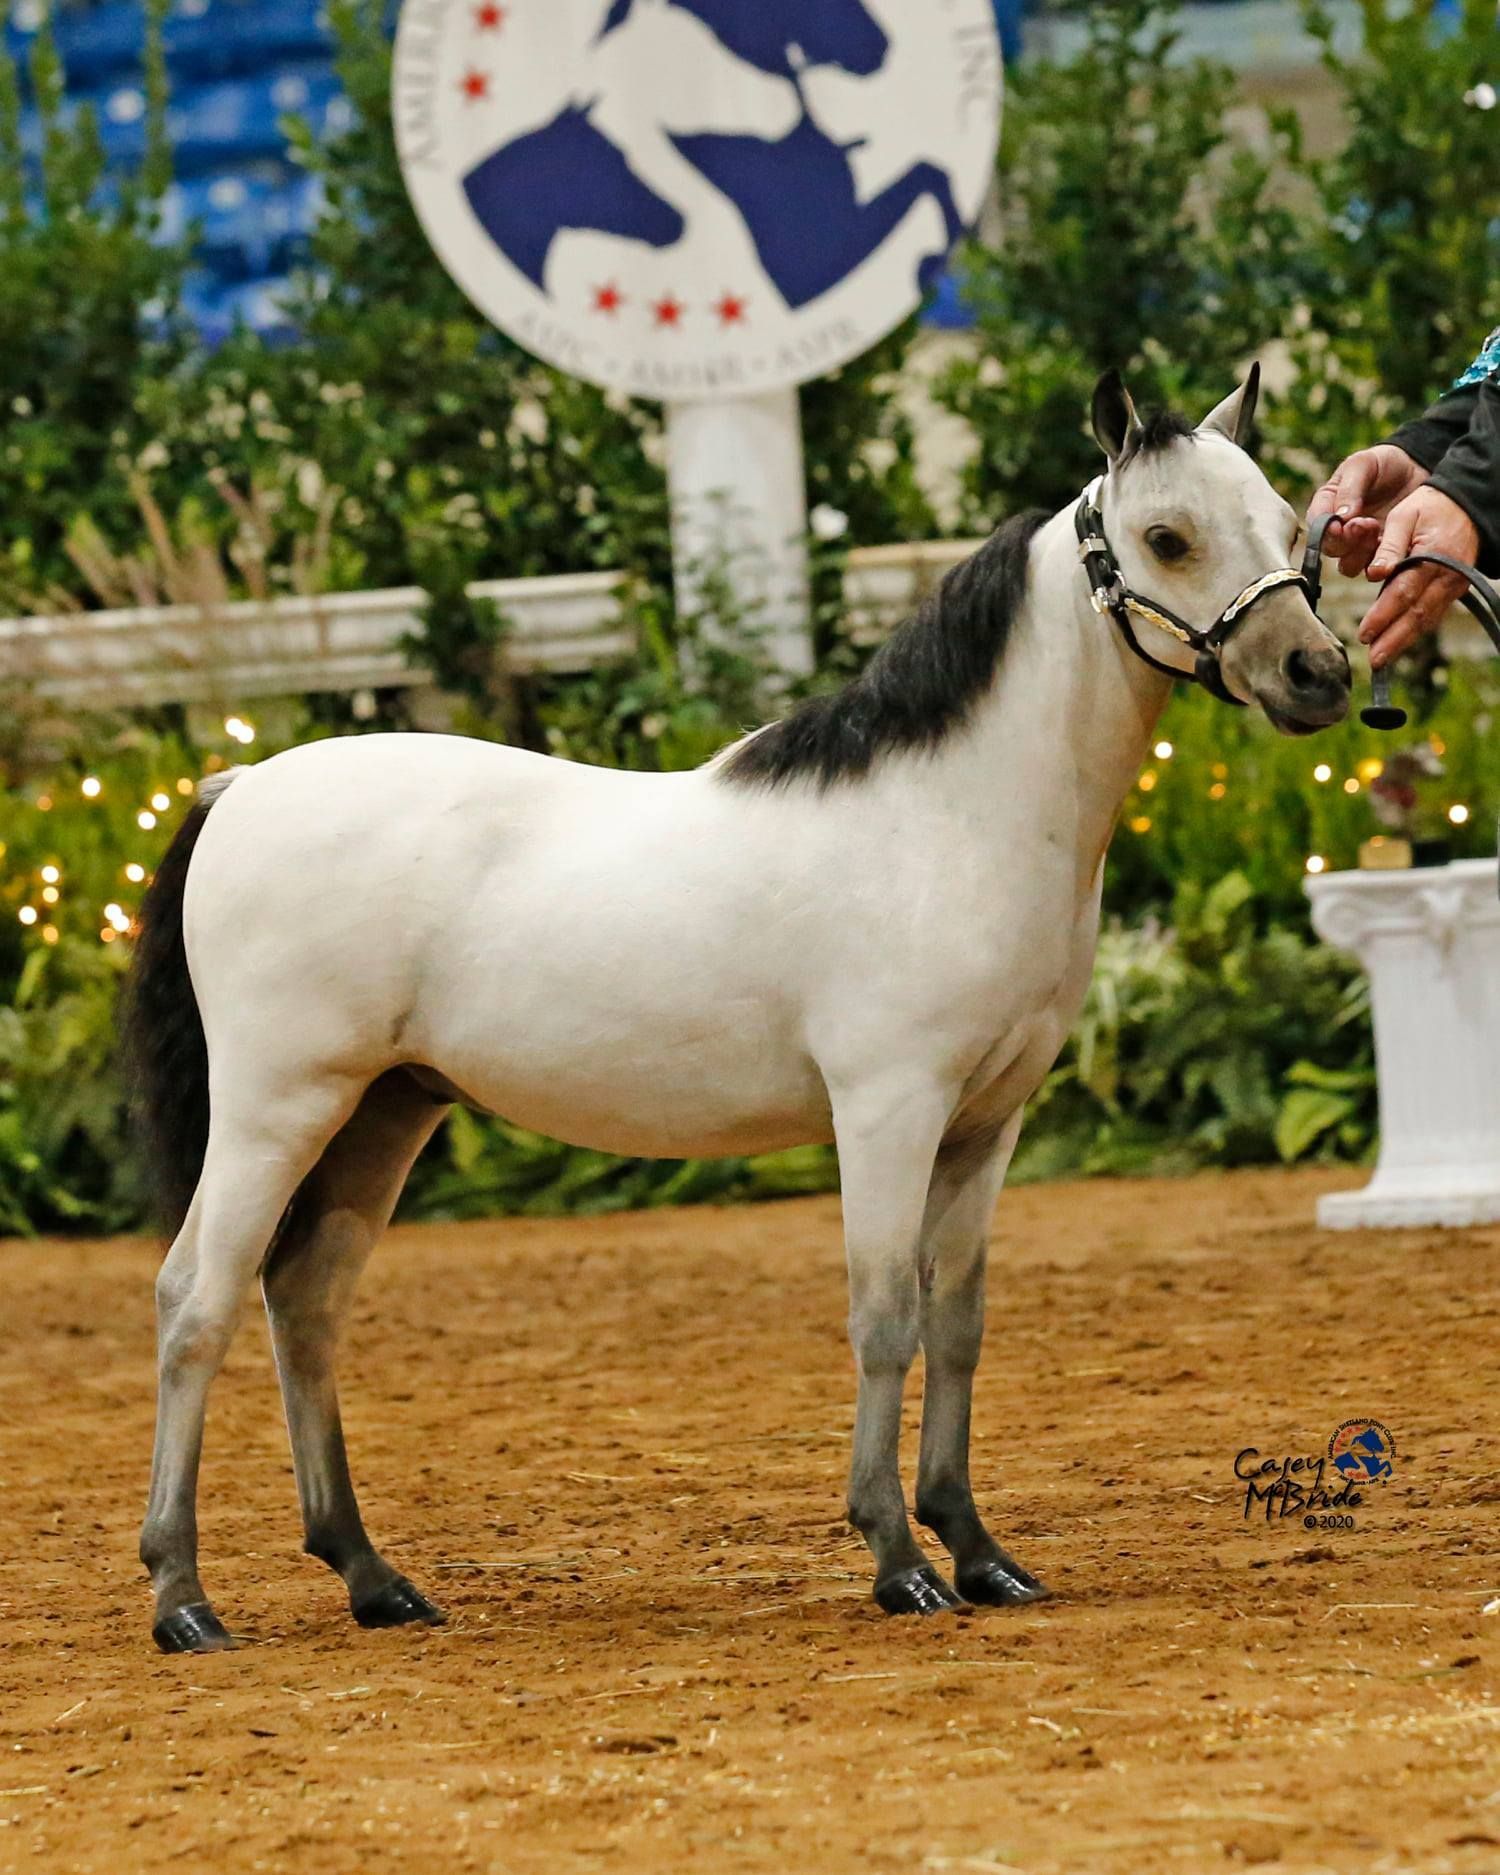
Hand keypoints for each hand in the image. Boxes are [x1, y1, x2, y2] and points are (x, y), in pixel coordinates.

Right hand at [1308, 446, 1429, 576]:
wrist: (1417, 470)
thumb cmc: (1384, 463)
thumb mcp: (1363, 464)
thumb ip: (1350, 488)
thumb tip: (1341, 517)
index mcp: (1326, 506)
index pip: (1317, 525)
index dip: (1326, 529)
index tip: (1342, 524)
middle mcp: (1337, 531)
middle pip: (1330, 548)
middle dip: (1346, 540)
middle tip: (1366, 524)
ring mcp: (1358, 546)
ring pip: (1348, 564)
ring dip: (1361, 553)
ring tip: (1378, 532)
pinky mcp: (1378, 556)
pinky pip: (1373, 568)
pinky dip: (1380, 561)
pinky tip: (1392, 545)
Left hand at [1358, 486, 1480, 667]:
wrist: (1467, 504)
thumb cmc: (1429, 507)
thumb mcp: (1403, 516)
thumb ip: (1388, 546)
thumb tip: (1374, 574)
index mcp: (1433, 556)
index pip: (1403, 593)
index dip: (1383, 616)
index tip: (1364, 633)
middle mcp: (1447, 575)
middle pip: (1418, 614)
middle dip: (1394, 640)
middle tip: (1374, 660)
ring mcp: (1454, 584)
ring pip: (1428, 618)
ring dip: (1404, 640)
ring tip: (1382, 658)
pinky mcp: (1455, 589)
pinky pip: (1434, 613)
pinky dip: (1417, 629)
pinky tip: (1399, 642)